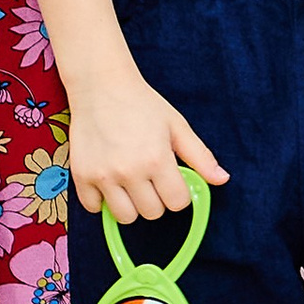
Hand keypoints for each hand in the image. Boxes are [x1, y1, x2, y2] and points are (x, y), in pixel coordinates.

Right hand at [68, 66, 228, 223]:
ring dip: (132, 205)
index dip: (179, 194)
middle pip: (152, 213)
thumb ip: (201, 157)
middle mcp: (129, 171)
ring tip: (131, 182)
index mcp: (157, 159)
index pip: (177, 203)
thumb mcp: (177, 126)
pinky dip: (103, 201)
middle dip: (157, 199)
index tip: (173, 180)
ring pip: (125, 217)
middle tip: (151, 177)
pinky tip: (110, 181)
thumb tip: (222, 180)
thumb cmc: (143, 104)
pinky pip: (95, 209)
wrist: (102, 87)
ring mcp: (103, 176)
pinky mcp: (81, 176)